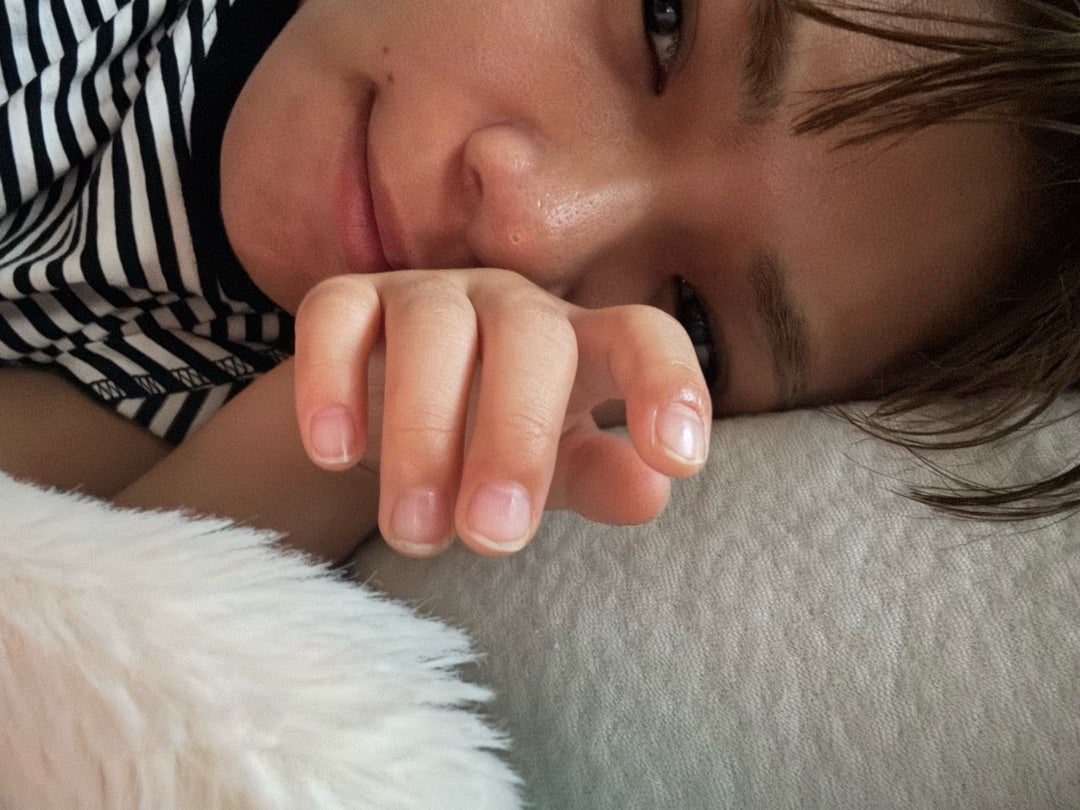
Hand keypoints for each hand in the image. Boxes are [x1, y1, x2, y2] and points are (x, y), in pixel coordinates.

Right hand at [293, 268, 710, 556]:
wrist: (394, 399)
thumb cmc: (496, 438)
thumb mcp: (557, 469)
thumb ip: (600, 477)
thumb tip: (650, 492)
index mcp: (583, 343)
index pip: (644, 338)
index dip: (669, 386)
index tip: (679, 460)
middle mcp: (514, 306)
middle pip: (531, 339)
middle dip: (515, 440)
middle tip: (493, 536)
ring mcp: (430, 296)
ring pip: (432, 330)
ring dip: (422, 435)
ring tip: (415, 533)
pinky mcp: (351, 299)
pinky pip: (336, 315)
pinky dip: (332, 381)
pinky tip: (335, 453)